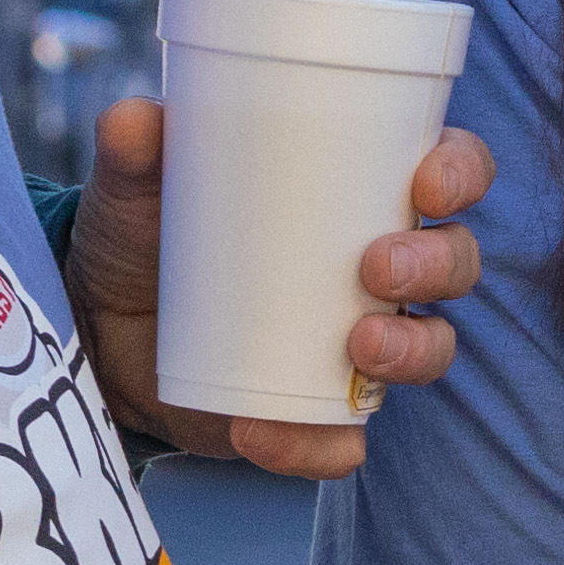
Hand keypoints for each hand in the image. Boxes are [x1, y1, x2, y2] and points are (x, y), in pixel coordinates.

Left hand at [61, 93, 484, 478]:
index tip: (426, 182)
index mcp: (364, 192)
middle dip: (435, 265)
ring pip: (430, 349)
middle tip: (377, 267)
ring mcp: (358, 343)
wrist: (102, 333)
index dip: (461, 172)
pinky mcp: (319, 413)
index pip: (451, 171)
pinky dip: (315, 443)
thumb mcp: (136, 187)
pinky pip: (344, 439)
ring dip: (410, 351)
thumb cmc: (146, 235)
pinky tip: (263, 429)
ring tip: (358, 346)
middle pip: (455, 262)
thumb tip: (133, 121)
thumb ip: (134, 149)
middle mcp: (381, 268)